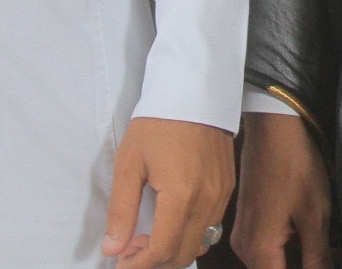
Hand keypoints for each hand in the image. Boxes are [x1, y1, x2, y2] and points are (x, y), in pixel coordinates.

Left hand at [102, 117, 232, 267]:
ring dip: (173, 250)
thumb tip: (113, 248)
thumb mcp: (129, 163)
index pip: (161, 251)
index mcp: (181, 196)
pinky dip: (191, 234)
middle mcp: (207, 200)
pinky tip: (170, 220)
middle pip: (183, 254)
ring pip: (200, 243)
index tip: (120, 262)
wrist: (193, 90)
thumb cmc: (158, 122)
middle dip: (154, 262)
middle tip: (129, 250)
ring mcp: (222, 194)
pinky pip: (212, 225)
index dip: (137, 265)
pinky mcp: (228, 186)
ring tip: (148, 236)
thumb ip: (121, 211)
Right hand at [230, 110, 334, 268]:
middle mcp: (244, 248)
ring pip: (273, 263)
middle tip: (332, 254)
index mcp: (258, 250)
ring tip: (328, 248)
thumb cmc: (295, 166)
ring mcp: (243, 234)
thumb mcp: (315, 215)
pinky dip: (291, 249)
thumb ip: (318, 258)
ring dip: (300, 261)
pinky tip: (313, 238)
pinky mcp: (248, 222)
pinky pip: (267, 249)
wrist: (272, 126)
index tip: (327, 262)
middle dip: (305, 267)